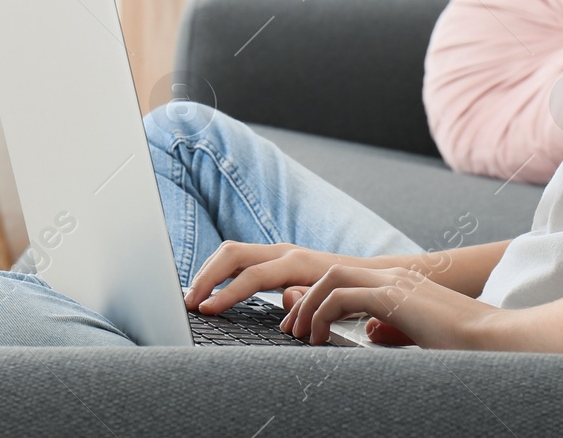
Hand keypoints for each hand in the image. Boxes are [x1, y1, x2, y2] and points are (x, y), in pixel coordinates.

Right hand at [183, 241, 386, 314]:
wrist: (375, 276)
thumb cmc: (358, 293)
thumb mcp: (340, 302)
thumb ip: (313, 299)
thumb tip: (287, 296)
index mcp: (299, 263)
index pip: (253, 276)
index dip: (227, 294)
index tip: (205, 310)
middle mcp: (286, 253)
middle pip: (233, 254)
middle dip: (206, 277)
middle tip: (187, 302)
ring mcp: (280, 254)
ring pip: (233, 254)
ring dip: (209, 273)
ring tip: (191, 297)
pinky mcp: (277, 260)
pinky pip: (240, 261)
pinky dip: (220, 272)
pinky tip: (211, 290)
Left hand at [278, 262, 504, 348]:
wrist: (496, 341)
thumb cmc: (466, 344)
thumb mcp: (420, 335)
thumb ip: (393, 329)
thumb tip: (369, 331)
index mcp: (402, 285)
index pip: (349, 280)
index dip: (320, 299)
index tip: (306, 326)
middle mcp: (395, 277)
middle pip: (332, 274)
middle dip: (305, 299)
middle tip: (291, 329)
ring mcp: (394, 283)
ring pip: (331, 280)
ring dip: (308, 306)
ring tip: (300, 335)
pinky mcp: (393, 298)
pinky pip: (341, 296)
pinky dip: (322, 315)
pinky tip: (319, 339)